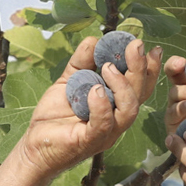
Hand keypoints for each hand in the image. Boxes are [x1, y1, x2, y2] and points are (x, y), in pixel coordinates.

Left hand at [11, 34, 159, 178]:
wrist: (34, 145)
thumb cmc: (55, 117)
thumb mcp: (69, 81)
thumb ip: (82, 61)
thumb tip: (94, 39)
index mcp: (116, 105)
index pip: (141, 86)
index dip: (150, 67)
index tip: (150, 45)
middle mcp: (117, 119)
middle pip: (140, 94)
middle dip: (140, 68)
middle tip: (135, 45)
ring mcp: (106, 133)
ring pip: (129, 110)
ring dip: (122, 85)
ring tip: (108, 67)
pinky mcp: (89, 141)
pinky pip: (102, 124)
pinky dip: (100, 105)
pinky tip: (94, 90)